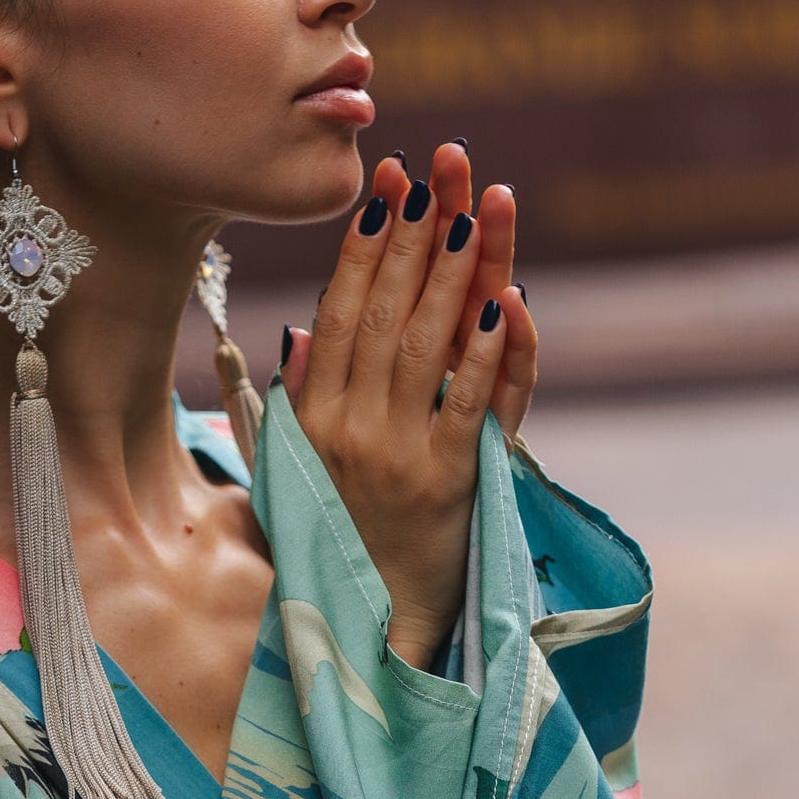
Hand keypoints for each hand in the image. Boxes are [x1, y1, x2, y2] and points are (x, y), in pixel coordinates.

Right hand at [280, 144, 537, 672]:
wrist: (371, 624)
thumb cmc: (336, 541)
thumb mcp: (295, 472)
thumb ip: (299, 401)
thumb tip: (300, 330)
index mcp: (313, 423)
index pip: (338, 316)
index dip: (364, 248)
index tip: (386, 189)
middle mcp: (350, 432)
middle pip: (384, 315)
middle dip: (413, 239)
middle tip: (437, 174)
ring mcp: (399, 456)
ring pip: (426, 346)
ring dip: (451, 273)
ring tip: (471, 210)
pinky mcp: (448, 482)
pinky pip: (470, 403)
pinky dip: (488, 352)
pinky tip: (503, 298)